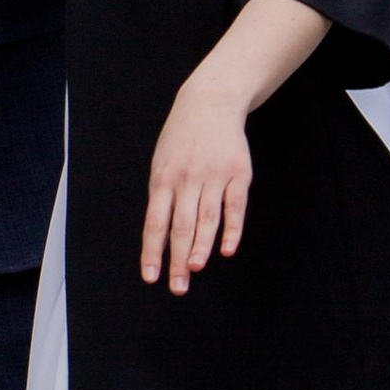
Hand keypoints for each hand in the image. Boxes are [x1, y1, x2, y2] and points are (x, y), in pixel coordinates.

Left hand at [141, 77, 252, 296]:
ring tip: (196, 269)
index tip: (151, 277)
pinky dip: (232, 230)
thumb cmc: (181, 139)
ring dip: (201, 247)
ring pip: (207, 219)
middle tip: (178, 286)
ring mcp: (214, 176)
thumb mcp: (162, 162)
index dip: (153, 252)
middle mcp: (187, 179)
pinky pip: (235, 207)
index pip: (156, 223)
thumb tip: (162, 238)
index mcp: (163, 179)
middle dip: (178, 259)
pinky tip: (227, 249)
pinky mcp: (238, 174)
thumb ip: (163, 197)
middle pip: (181, 226)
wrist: (210, 102)